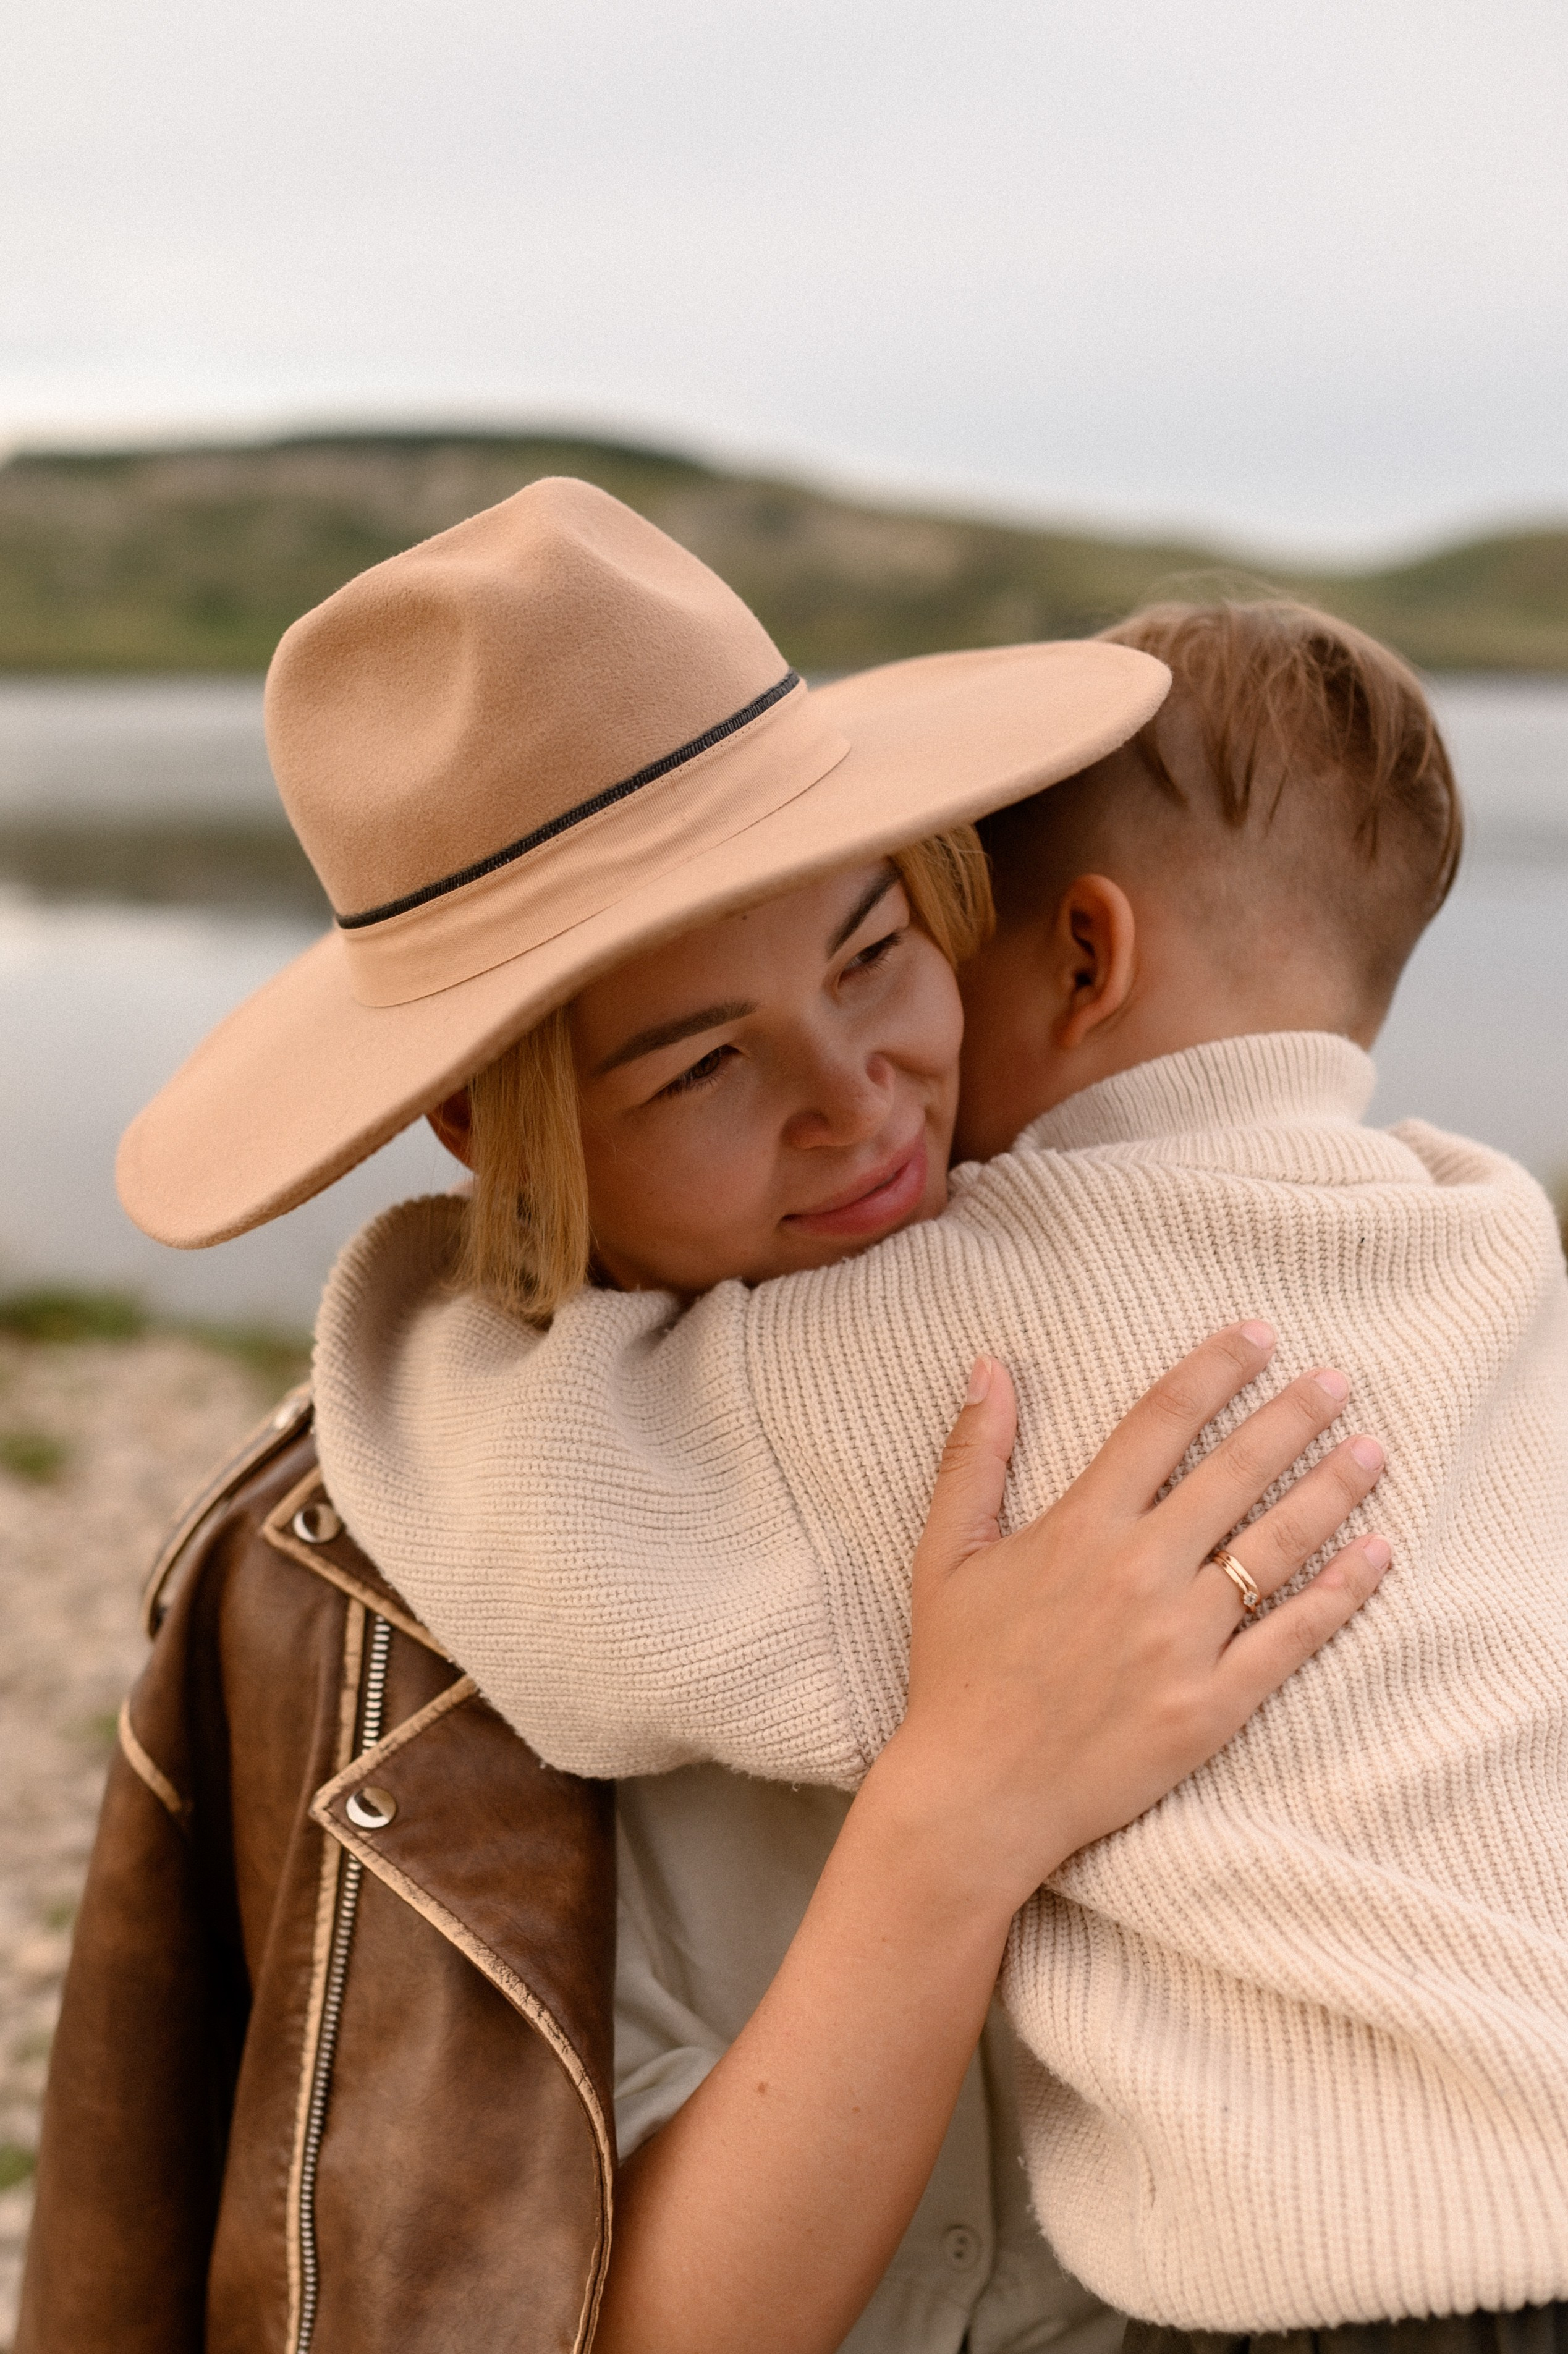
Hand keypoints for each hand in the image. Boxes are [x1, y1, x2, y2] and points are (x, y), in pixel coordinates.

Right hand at [868, 1320, 1389, 1923]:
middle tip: (1337, 1379)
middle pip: (1235, 1472)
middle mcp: (1139, 1572)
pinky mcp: (1213, 1705)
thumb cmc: (958, 1673)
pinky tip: (1376, 1554)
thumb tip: (989, 1365)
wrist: (977, 1795)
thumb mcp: (945, 1554)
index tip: (1257, 1336)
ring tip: (1371, 1451)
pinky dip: (1341, 1593)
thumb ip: (974, 1455)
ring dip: (1330, 1491)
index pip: (1161, 1422)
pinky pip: (1292, 1638)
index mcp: (1079, 1528)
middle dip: (1293, 1416)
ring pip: (1276, 1547)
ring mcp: (1182, 1640)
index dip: (1214, 1370)